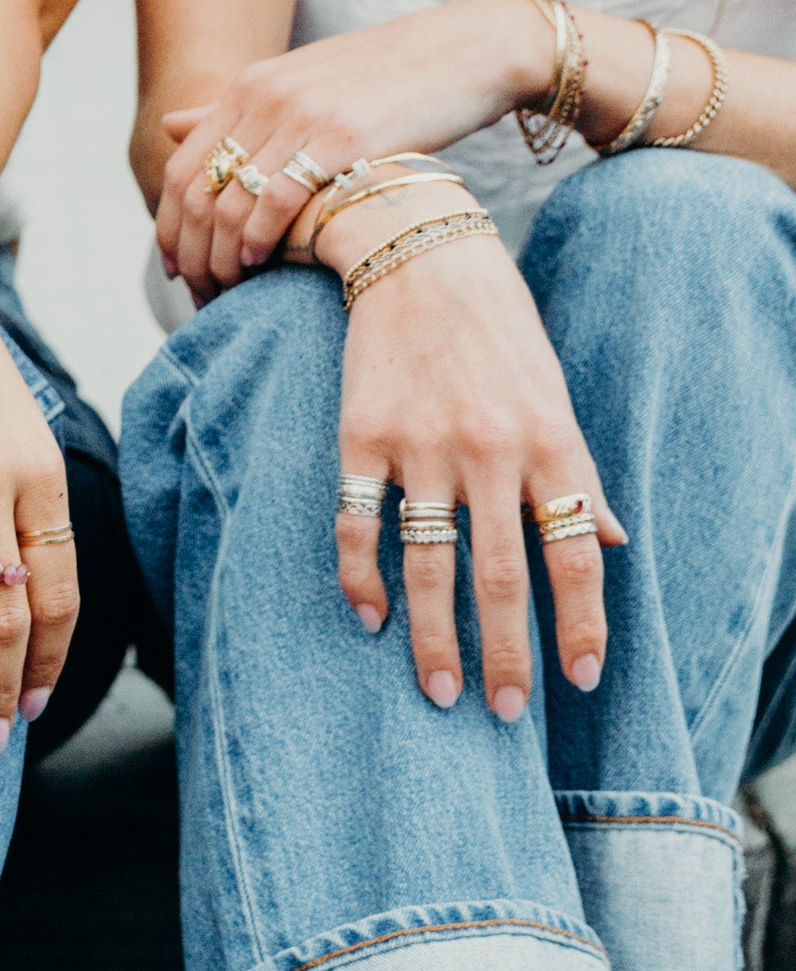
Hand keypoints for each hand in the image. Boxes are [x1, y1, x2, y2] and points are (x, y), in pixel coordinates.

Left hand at [157, 0, 554, 301]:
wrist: (467, 53)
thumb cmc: (385, 83)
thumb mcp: (301, 86)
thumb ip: (235, 111)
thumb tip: (169, 125)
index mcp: (249, 87)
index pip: (180, 170)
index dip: (169, 227)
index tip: (175, 271)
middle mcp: (264, 97)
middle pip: (196, 193)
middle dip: (190, 254)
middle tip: (198, 295)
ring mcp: (300, 114)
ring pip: (228, 202)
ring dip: (219, 258)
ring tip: (226, 291)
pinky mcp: (341, 135)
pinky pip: (276, 197)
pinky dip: (257, 239)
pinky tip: (257, 265)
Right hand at [326, 201, 625, 719]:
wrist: (419, 257)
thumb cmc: (498, 331)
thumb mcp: (555, 395)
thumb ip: (579, 473)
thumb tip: (612, 543)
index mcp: (550, 441)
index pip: (574, 551)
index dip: (581, 622)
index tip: (579, 680)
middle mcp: (489, 451)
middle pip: (501, 575)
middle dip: (505, 653)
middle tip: (501, 712)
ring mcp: (421, 446)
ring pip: (428, 564)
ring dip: (434, 637)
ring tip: (440, 690)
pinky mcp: (361, 437)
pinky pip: (358, 526)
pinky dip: (361, 579)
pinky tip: (369, 619)